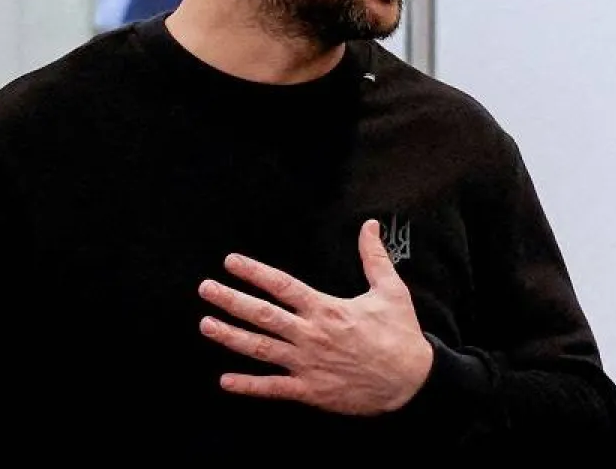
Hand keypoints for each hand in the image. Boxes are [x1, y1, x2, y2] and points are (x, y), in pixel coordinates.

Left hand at [196, 219, 433, 414]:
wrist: (410, 380)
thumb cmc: (400, 334)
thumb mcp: (391, 290)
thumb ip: (374, 257)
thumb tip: (369, 225)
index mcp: (327, 309)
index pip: (283, 286)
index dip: (254, 272)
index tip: (232, 262)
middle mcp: (311, 335)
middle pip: (262, 315)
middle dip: (231, 300)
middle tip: (205, 289)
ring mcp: (307, 364)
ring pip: (260, 349)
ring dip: (230, 337)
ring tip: (206, 325)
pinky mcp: (310, 390)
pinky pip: (273, 387)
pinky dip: (248, 386)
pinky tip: (225, 381)